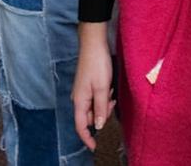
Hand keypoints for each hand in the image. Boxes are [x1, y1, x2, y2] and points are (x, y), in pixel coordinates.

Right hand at [72, 22, 114, 151]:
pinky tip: (109, 87)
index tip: (96, 147)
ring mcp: (83, 92)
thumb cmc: (97, 64)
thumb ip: (100, 108)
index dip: (87, 138)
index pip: (81, 126)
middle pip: (90, 117)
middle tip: (111, 101)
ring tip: (110, 91)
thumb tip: (99, 126)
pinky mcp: (88, 85)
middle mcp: (79, 99)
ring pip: (94, 107)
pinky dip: (103, 96)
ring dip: (104, 104)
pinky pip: (96, 98)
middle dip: (102, 114)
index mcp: (79, 101)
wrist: (93, 44)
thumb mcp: (102, 87)